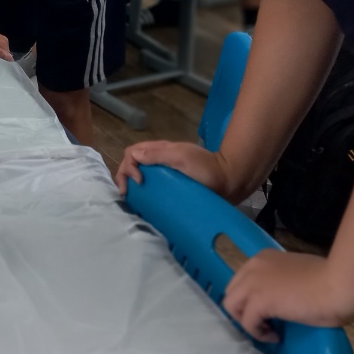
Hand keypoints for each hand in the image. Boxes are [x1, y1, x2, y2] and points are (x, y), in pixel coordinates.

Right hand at [114, 140, 235, 197]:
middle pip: (132, 163)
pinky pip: (152, 187)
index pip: (132, 153)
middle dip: (124, 176)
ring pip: (140, 175)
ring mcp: (166, 174)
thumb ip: (159, 154)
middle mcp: (160, 160)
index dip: (128, 166)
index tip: (139, 181)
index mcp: (160, 150)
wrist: (230, 182)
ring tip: (131, 199)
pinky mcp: (172, 187)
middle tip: (127, 193)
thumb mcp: (182, 157)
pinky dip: (143, 193)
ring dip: (131, 184)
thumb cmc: (206, 168)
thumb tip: (133, 157)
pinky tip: (144, 204)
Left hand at [224, 251, 353, 341]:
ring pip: (231, 305)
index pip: (241, 279)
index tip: (266, 311)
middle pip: (232, 292)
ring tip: (268, 330)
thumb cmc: (329, 279)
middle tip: (264, 322)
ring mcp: (254, 282)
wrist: (339, 284)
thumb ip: (282, 279)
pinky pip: (247, 322)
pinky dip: (258, 333)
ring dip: (246, 321)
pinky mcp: (259, 301)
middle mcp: (253, 266)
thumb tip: (280, 296)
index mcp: (264, 258)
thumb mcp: (298, 274)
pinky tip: (275, 336)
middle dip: (244, 309)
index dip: (249, 298)